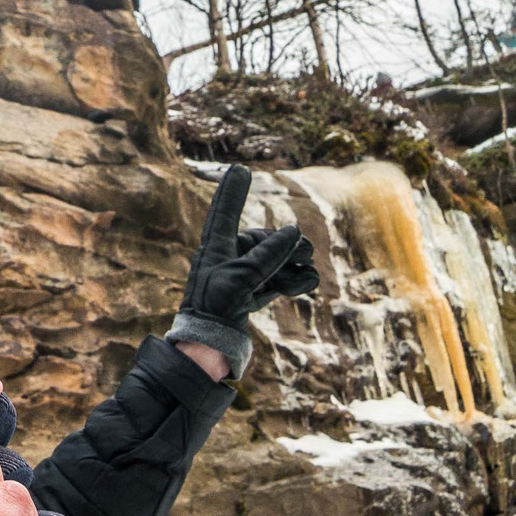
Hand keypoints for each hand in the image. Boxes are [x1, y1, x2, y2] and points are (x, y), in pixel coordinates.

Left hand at [166, 166, 317, 381]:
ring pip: (273, 261)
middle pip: (261, 241)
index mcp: (214, 248)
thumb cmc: (215, 307)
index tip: (239, 169)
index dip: (233, 191)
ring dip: (292, 265)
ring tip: (308, 272)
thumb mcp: (241, 276)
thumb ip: (266, 254)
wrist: (207, 346)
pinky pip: (276, 281)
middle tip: (307, 251)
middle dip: (285, 245)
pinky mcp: (252, 296)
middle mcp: (227, 259)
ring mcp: (241, 278)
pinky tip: (307, 282)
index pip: (224, 213)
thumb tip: (292, 231)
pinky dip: (292, 281)